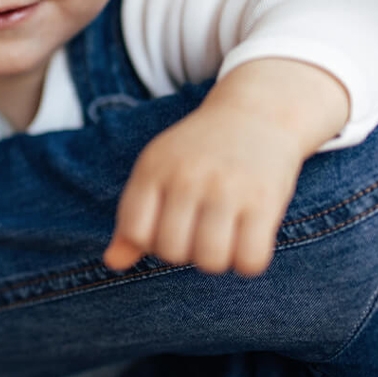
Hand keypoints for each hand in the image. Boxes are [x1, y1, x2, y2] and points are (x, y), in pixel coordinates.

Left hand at [103, 58, 348, 276]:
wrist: (257, 113)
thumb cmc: (199, 152)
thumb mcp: (158, 170)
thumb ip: (133, 217)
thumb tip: (112, 262)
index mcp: (154, 168)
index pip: (135, 231)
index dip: (150, 242)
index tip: (167, 228)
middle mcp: (187, 176)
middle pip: (172, 251)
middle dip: (185, 252)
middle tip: (198, 232)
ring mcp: (226, 188)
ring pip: (210, 260)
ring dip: (216, 259)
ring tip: (222, 237)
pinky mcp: (264, 201)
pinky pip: (250, 260)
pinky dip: (248, 262)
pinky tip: (247, 241)